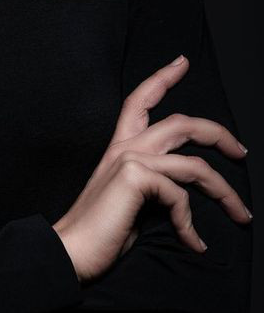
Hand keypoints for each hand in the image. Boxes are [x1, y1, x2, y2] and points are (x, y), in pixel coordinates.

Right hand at [53, 55, 251, 284]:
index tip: (183, 62)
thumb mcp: (130, 201)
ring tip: (241, 214)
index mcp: (119, 148)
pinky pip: (181, 197)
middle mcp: (125, 147)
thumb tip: (182, 196)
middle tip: (242, 152)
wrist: (70, 251)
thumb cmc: (99, 233)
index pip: (139, 100)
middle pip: (181, 123)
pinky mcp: (136, 177)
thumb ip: (152, 187)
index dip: (162, 78)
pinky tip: (194, 243)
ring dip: (225, 192)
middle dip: (219, 133)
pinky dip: (191, 225)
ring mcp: (131, 158)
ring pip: (196, 165)